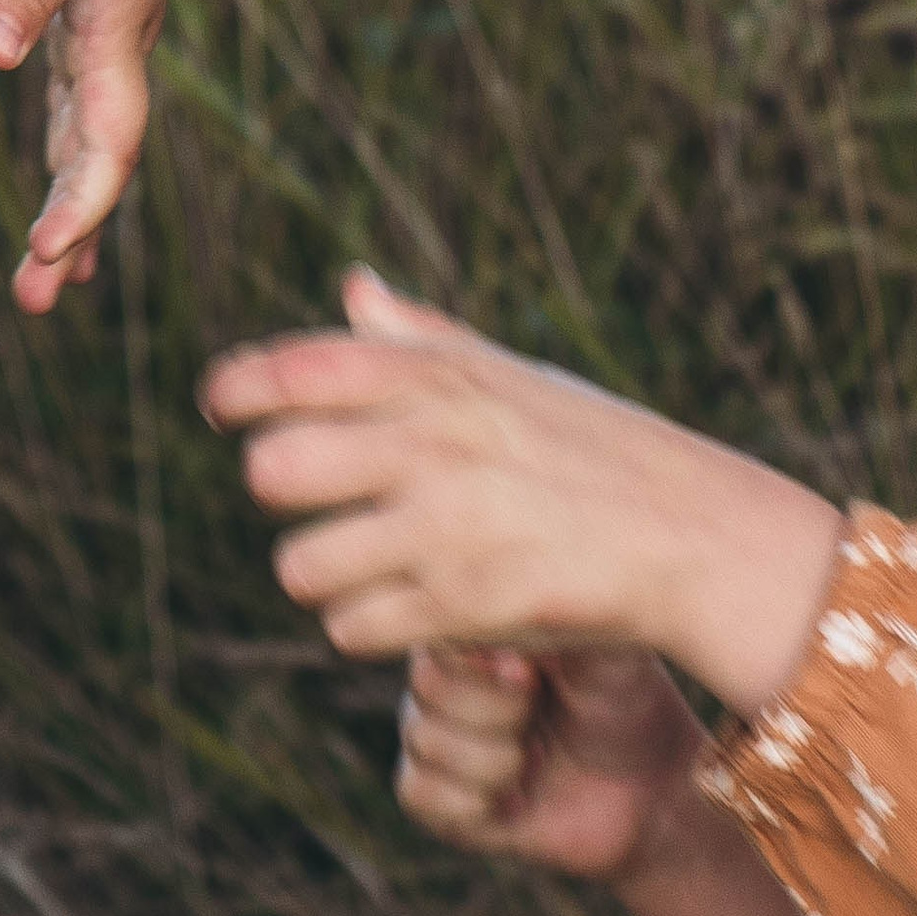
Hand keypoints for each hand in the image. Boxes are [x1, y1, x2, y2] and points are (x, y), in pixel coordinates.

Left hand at [0, 0, 187, 310]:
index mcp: (118, 42)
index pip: (108, 142)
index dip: (81, 202)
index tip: (42, 251)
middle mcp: (119, 59)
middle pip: (101, 164)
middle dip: (72, 232)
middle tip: (33, 299)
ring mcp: (108, 53)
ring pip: (91, 153)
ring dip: (70, 216)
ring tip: (42, 287)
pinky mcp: (89, 40)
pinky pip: (80, 126)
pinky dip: (66, 173)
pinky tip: (52, 212)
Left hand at [200, 269, 844, 716]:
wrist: (692, 533)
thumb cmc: (596, 446)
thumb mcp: (511, 375)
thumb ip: (419, 339)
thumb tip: (353, 287)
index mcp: (441, 375)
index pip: (295, 368)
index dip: (238, 389)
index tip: (223, 408)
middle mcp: (433, 441)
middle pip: (273, 471)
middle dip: (282, 494)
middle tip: (322, 501)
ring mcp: (445, 525)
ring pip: (300, 565)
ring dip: (324, 575)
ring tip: (372, 565)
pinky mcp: (461, 605)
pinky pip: (350, 628)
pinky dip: (369, 625)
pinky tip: (413, 607)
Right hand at [397, 643, 831, 915]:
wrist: (646, 787)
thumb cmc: (625, 698)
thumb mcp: (601, 643)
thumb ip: (547, 614)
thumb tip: (489, 613)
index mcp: (476, 622)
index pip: (436, 621)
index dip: (480, 658)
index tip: (532, 674)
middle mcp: (445, 673)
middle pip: (426, 684)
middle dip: (500, 710)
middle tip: (544, 713)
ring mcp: (433, 732)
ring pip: (424, 742)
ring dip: (498, 760)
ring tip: (540, 755)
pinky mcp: (435, 797)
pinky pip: (419, 794)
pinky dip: (477, 802)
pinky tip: (518, 798)